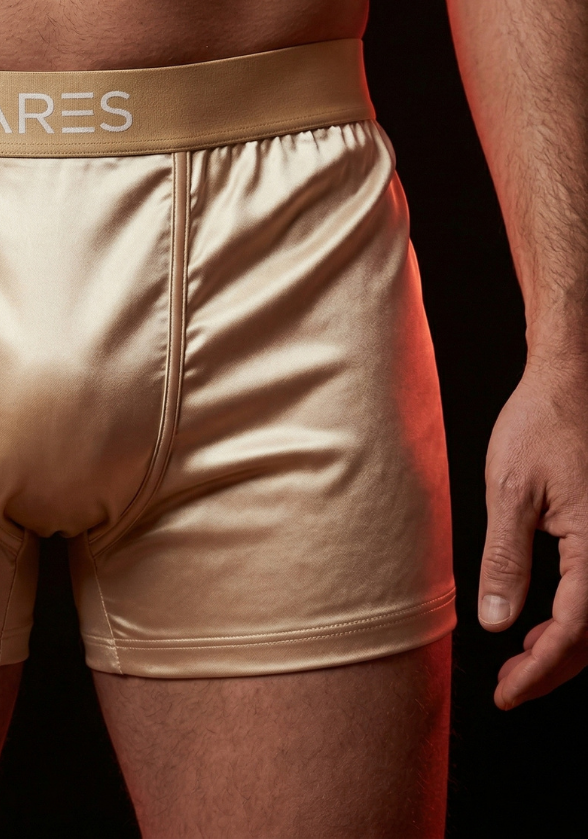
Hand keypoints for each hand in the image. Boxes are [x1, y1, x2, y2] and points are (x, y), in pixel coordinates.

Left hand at [477, 354, 587, 708]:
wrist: (573, 383)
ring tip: (522, 659)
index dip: (540, 670)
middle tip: (510, 687)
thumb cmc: (542, 425)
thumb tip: (498, 622)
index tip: (507, 693)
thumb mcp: (510, 492)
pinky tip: (544, 622)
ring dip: (567, 646)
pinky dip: (578, 618)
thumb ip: (506, 559)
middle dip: (554, 667)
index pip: (574, 630)